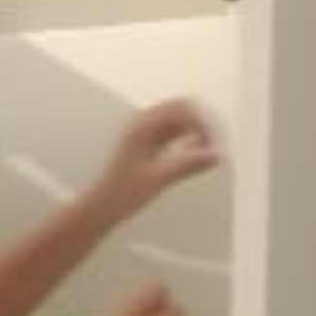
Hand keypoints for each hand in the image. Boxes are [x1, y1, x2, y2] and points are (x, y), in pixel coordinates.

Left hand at [89, 101, 217, 225]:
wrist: (99, 207)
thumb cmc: (121, 194)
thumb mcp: (158, 179)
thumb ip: (189, 165)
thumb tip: (216, 155)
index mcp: (142, 127)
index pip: (182, 108)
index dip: (202, 122)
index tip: (213, 141)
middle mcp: (142, 124)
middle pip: (181, 107)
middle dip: (201, 121)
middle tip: (213, 141)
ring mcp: (143, 132)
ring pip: (178, 117)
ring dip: (194, 128)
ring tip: (204, 148)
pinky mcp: (146, 142)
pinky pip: (172, 129)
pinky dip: (186, 136)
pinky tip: (191, 151)